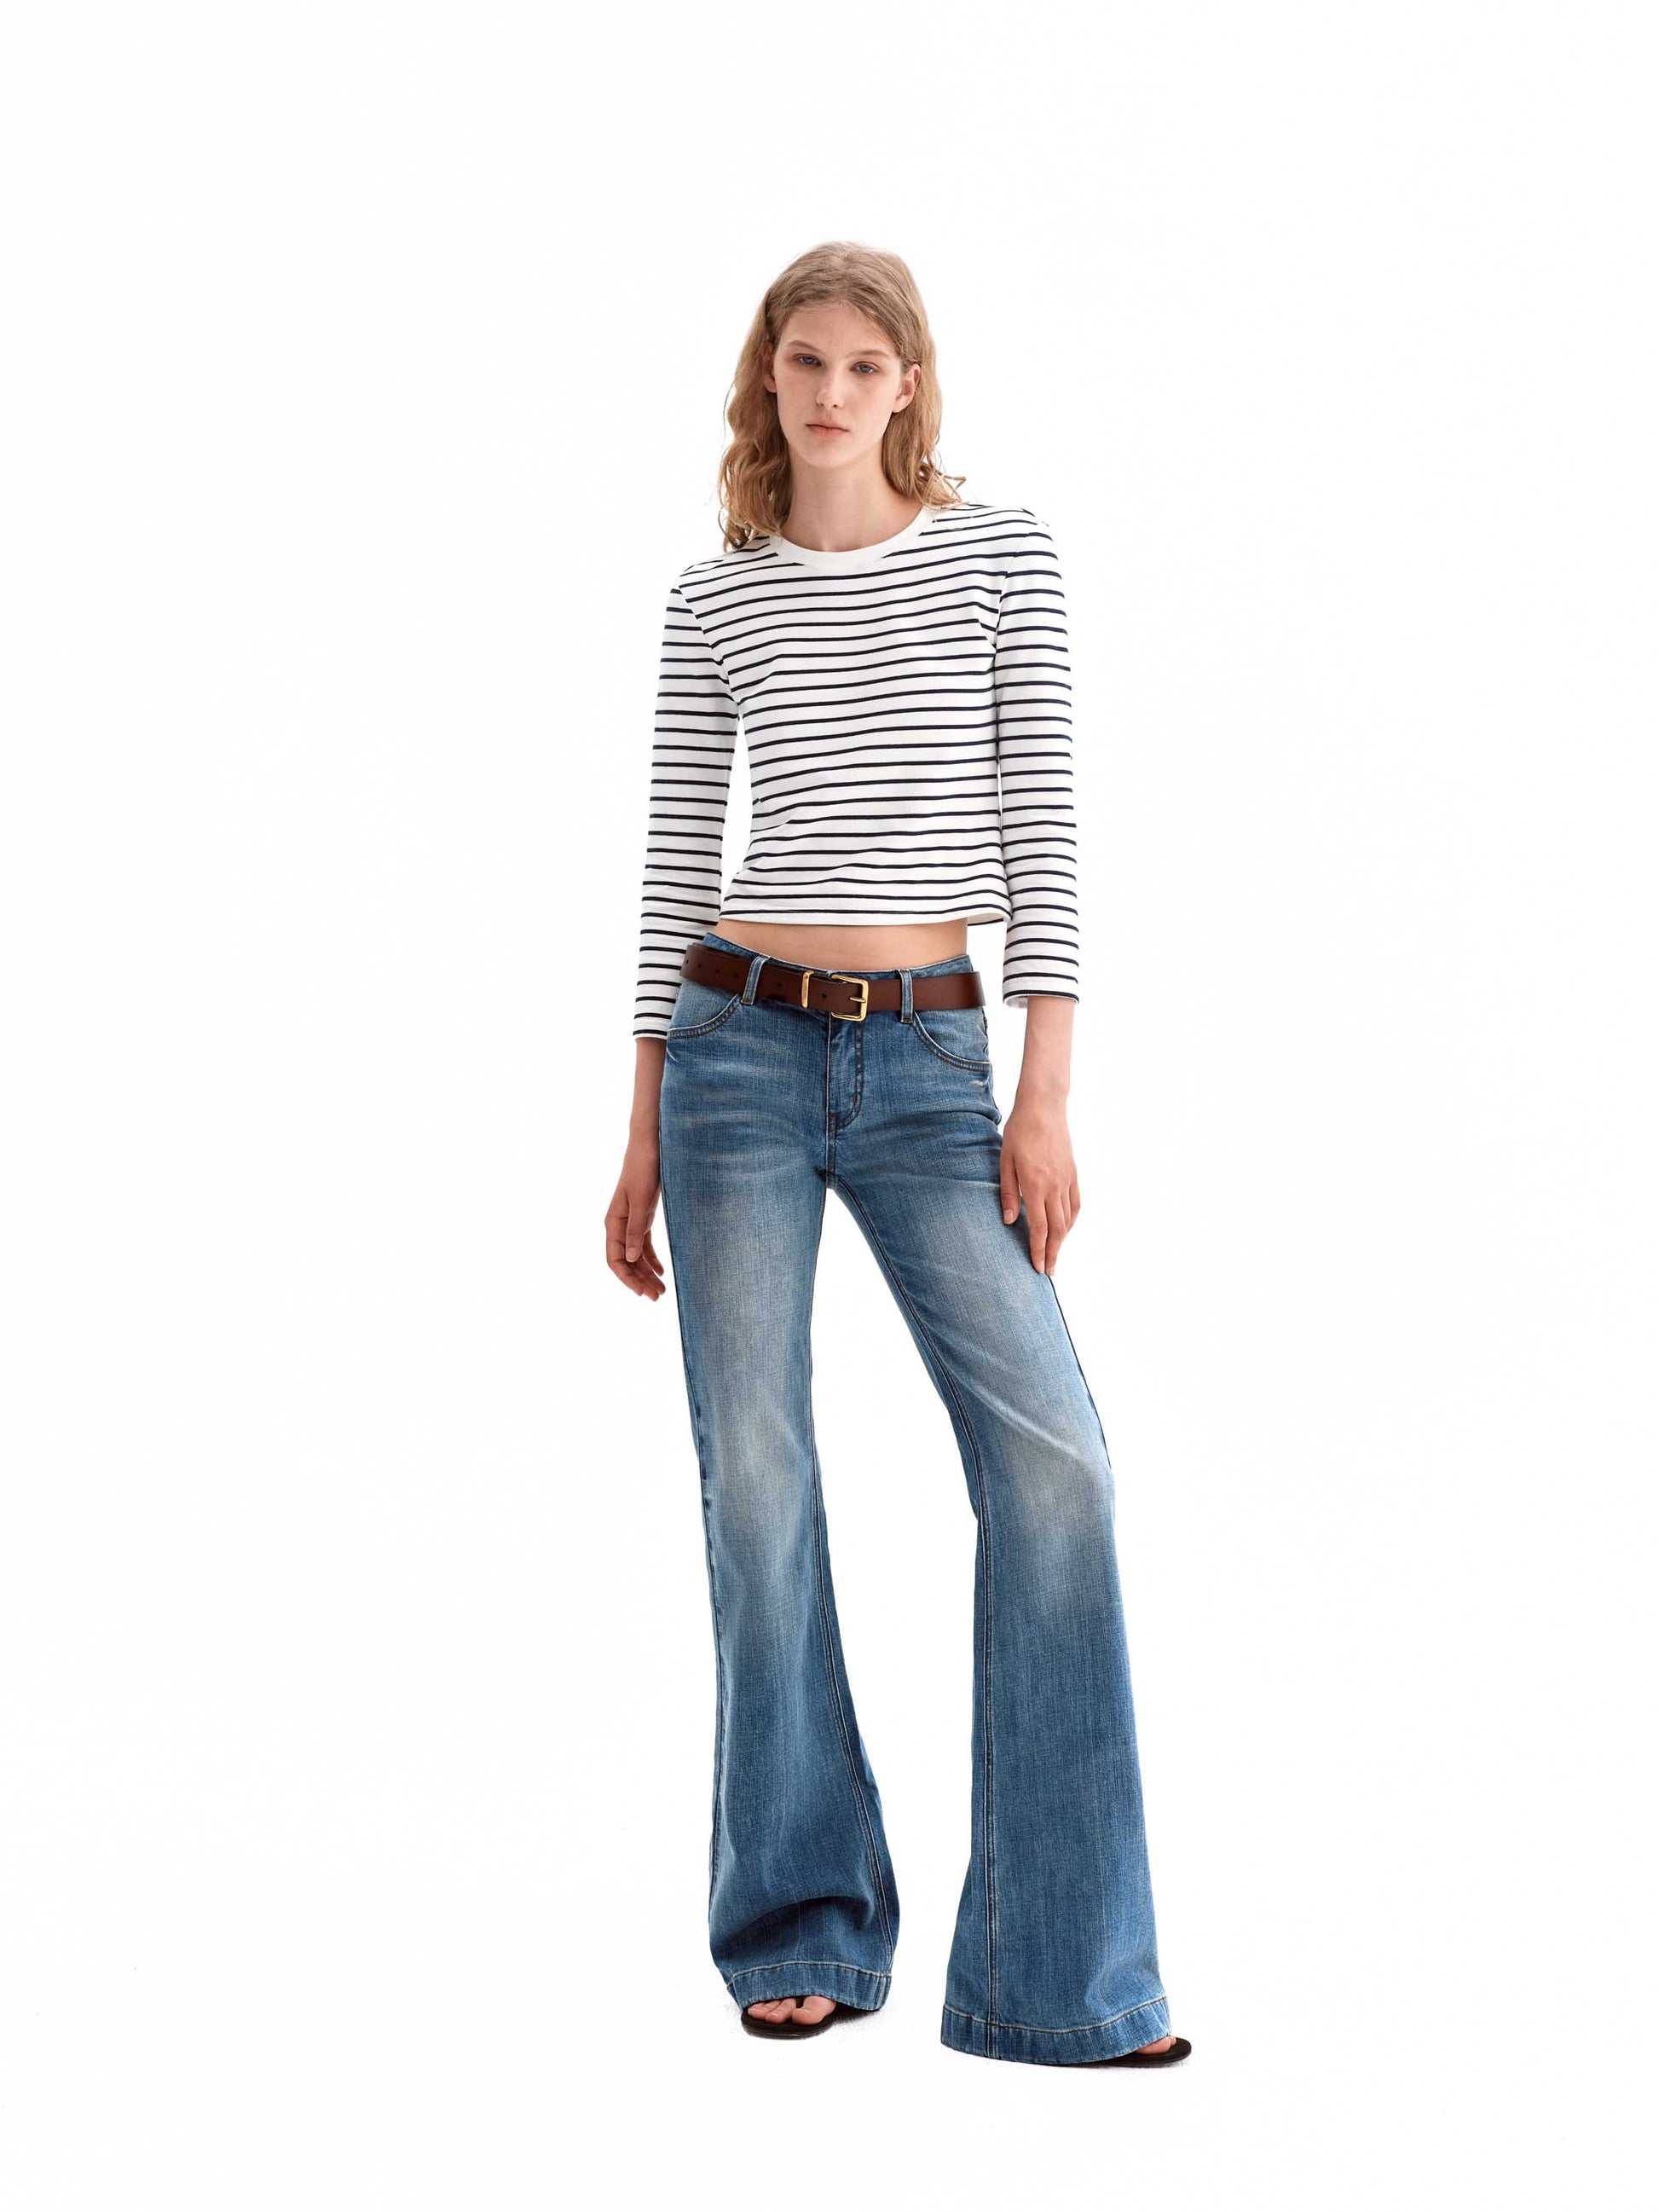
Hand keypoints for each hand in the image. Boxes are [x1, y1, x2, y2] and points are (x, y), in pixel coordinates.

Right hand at [606, 1133, 668, 1299]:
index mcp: (613, 1222)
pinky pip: (643, 1245)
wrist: (649, 1146)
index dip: (627, 1279)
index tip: (642, 1293)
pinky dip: (651, 1259)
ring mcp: (630, 1221)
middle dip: (639, 1281)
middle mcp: (619, 1225)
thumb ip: (635, 1230)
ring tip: (661, 1289)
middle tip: (657, 1297)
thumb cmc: (644, 1169)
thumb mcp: (642, 1201)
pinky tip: (661, 1270)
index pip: (615, 1259)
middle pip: (626, 1262)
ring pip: (635, 1255)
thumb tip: (629, 1259)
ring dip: (646, 1273)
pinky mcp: (642, 1217)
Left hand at [999, 1094, 1080, 1273]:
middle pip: (1056, 1229)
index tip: (1038, 1267)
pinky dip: (1072, 1220)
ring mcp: (1066, 1180)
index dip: (1038, 1250)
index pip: (1038, 1227)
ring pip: (1067, 1219)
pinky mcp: (1073, 1173)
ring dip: (1062, 1240)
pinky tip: (1066, 1228)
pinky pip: (1075, 1203)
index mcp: (1035, 1185)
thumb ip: (1007, 1192)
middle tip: (1049, 1271)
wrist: (1044, 1107)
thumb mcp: (1005, 1161)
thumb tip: (1008, 1221)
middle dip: (1052, 1253)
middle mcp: (1054, 1186)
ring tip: (1055, 1254)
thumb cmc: (1020, 1131)